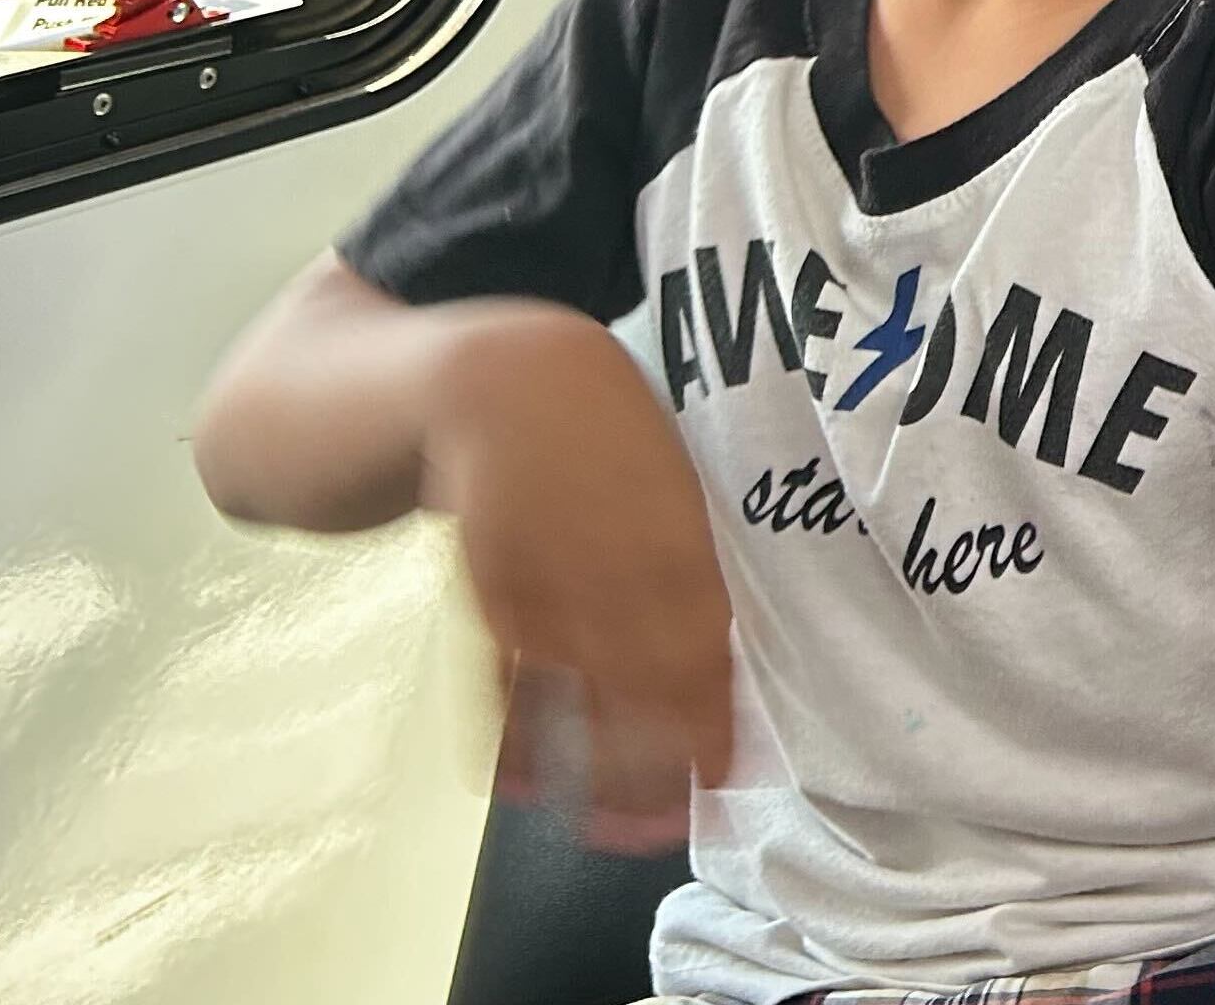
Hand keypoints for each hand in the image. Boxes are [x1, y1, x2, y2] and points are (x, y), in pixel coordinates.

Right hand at [424, 306, 733, 851]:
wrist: (502, 382)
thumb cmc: (610, 434)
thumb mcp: (675, 477)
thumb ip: (697, 559)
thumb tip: (730, 644)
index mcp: (673, 538)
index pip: (699, 646)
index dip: (708, 717)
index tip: (722, 774)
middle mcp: (610, 568)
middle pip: (638, 687)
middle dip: (652, 768)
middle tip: (662, 832)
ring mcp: (542, 583)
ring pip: (570, 696)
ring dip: (586, 772)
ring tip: (604, 833)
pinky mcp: (484, 590)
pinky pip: (496, 677)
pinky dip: (507, 737)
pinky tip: (520, 788)